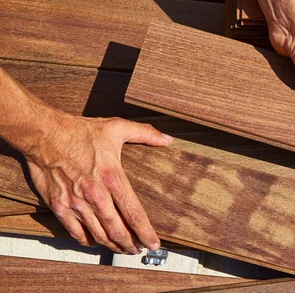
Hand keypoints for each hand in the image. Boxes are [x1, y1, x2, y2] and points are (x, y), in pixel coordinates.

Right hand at [24, 111, 172, 253]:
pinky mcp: (59, 206)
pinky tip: (96, 242)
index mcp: (113, 178)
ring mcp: (76, 203)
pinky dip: (88, 241)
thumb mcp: (117, 127)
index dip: (146, 232)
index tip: (154, 244)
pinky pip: (75, 232)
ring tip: (122, 248)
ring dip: (112, 245)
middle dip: (131, 244)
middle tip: (139, 250)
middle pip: (117, 230)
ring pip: (98, 235)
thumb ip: (146, 134)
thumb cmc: (80, 131)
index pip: (134, 213)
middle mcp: (96, 195)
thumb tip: (168, 139)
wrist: (44, 134)